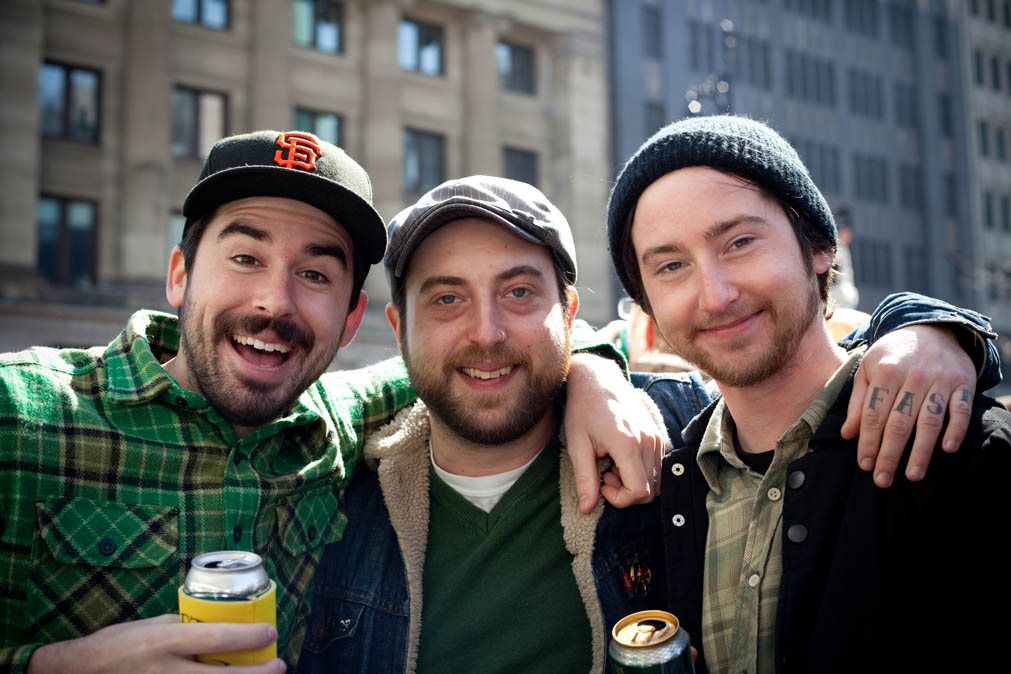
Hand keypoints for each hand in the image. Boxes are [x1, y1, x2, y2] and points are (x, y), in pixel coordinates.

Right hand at [26, 614, 284, 673]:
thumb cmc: (116, 646)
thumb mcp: (152, 625)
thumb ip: (184, 627)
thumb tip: (217, 624)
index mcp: (165, 641)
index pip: (215, 638)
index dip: (248, 636)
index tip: (271, 631)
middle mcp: (167, 671)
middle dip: (258, 673)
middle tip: (279, 665)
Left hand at [564, 353, 665, 512]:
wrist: (597, 379)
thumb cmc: (583, 409)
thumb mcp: (577, 445)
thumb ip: (584, 479)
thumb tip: (586, 509)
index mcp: (628, 444)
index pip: (639, 491)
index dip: (620, 499)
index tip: (602, 485)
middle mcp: (648, 441)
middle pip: (652, 490)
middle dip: (627, 493)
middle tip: (604, 476)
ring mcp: (656, 436)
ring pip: (657, 480)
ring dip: (635, 482)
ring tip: (611, 466)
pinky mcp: (658, 434)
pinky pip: (658, 466)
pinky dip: (642, 471)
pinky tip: (621, 459)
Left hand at [841, 325, 975, 486]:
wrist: (930, 328)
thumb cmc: (892, 355)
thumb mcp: (867, 370)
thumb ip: (858, 402)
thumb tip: (847, 434)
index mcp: (885, 372)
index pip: (873, 415)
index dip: (868, 442)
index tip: (864, 465)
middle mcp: (913, 376)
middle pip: (899, 422)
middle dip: (889, 454)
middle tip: (882, 480)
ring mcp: (940, 379)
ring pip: (929, 420)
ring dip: (921, 451)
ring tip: (912, 476)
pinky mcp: (963, 383)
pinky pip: (961, 409)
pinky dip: (956, 429)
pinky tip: (947, 449)